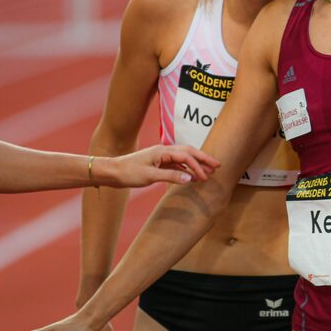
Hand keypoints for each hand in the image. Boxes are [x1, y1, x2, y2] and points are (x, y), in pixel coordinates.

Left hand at [104, 144, 219, 187]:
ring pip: (184, 158)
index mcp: (163, 151)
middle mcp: (164, 151)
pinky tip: (192, 176)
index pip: (186, 156)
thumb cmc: (129, 172)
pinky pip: (177, 164)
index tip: (206, 177)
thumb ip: (171, 176)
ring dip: (197, 164)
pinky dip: (187, 169)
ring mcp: (162, 157)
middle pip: (189, 152)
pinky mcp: (159, 163)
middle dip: (204, 159)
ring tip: (208, 172)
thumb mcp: (150, 176)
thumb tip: (190, 179)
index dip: (198, 166)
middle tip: (218, 166)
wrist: (113, 172)